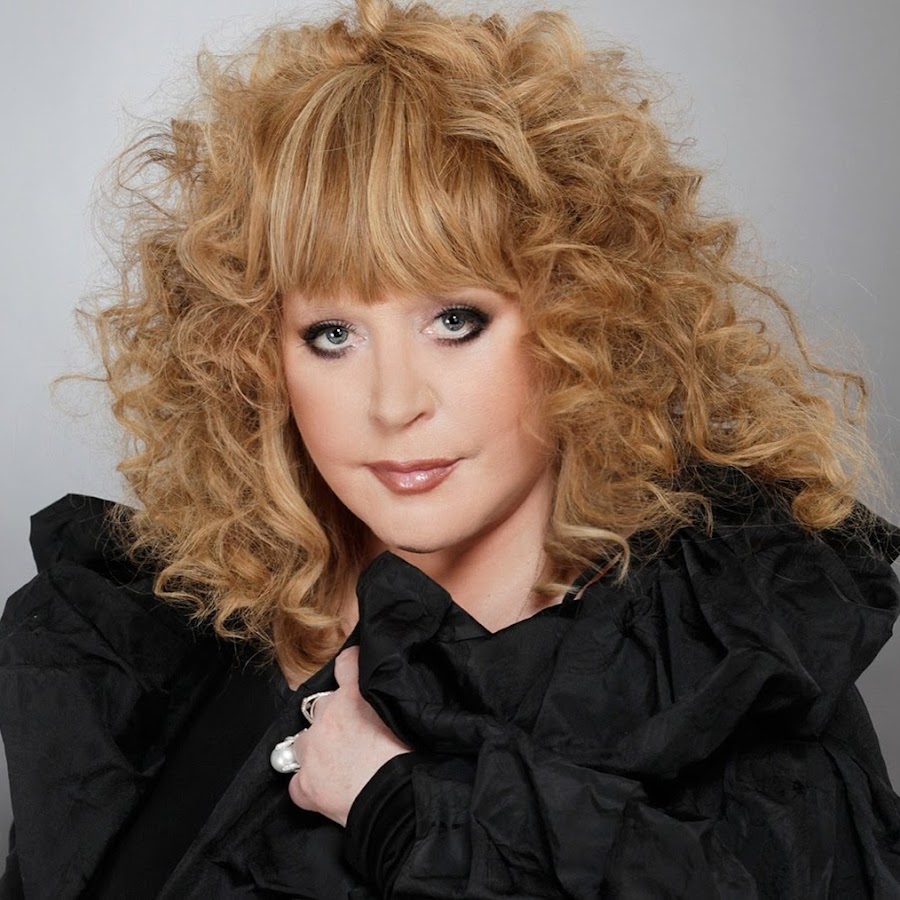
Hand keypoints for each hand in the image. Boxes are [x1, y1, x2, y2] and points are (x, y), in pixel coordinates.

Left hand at [287, 645, 410, 825]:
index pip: (345, 663)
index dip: (348, 668)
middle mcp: (327, 715)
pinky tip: (327, 792)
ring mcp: (311, 750)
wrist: (397, 801)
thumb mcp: (403, 717)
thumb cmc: (410, 760)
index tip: (349, 671)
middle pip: (319, 706)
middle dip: (330, 719)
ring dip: (314, 750)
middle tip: (350, 737)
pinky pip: (297, 782)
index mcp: (355, 695)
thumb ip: (386, 701)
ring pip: (300, 742)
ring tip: (335, 767)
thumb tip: (387, 698)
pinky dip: (309, 787)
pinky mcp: (304, 783)